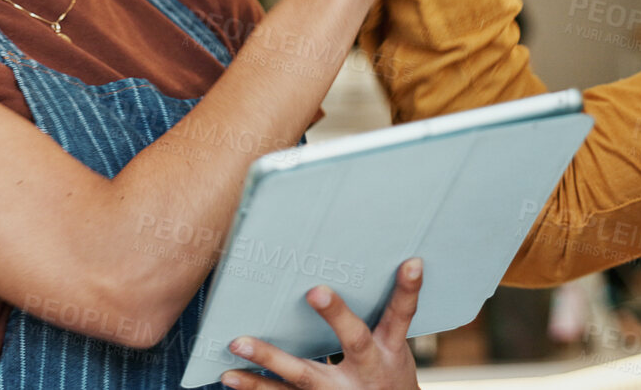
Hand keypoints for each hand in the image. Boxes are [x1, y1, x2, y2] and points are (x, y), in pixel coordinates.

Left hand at [221, 258, 424, 389]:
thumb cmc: (386, 376)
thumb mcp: (393, 349)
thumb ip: (379, 316)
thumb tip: (354, 269)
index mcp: (389, 350)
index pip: (401, 315)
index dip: (407, 290)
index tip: (411, 263)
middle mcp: (367, 370)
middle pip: (354, 340)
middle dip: (336, 316)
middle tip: (316, 290)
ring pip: (304, 376)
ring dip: (270, 361)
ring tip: (239, 343)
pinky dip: (256, 388)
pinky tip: (230, 376)